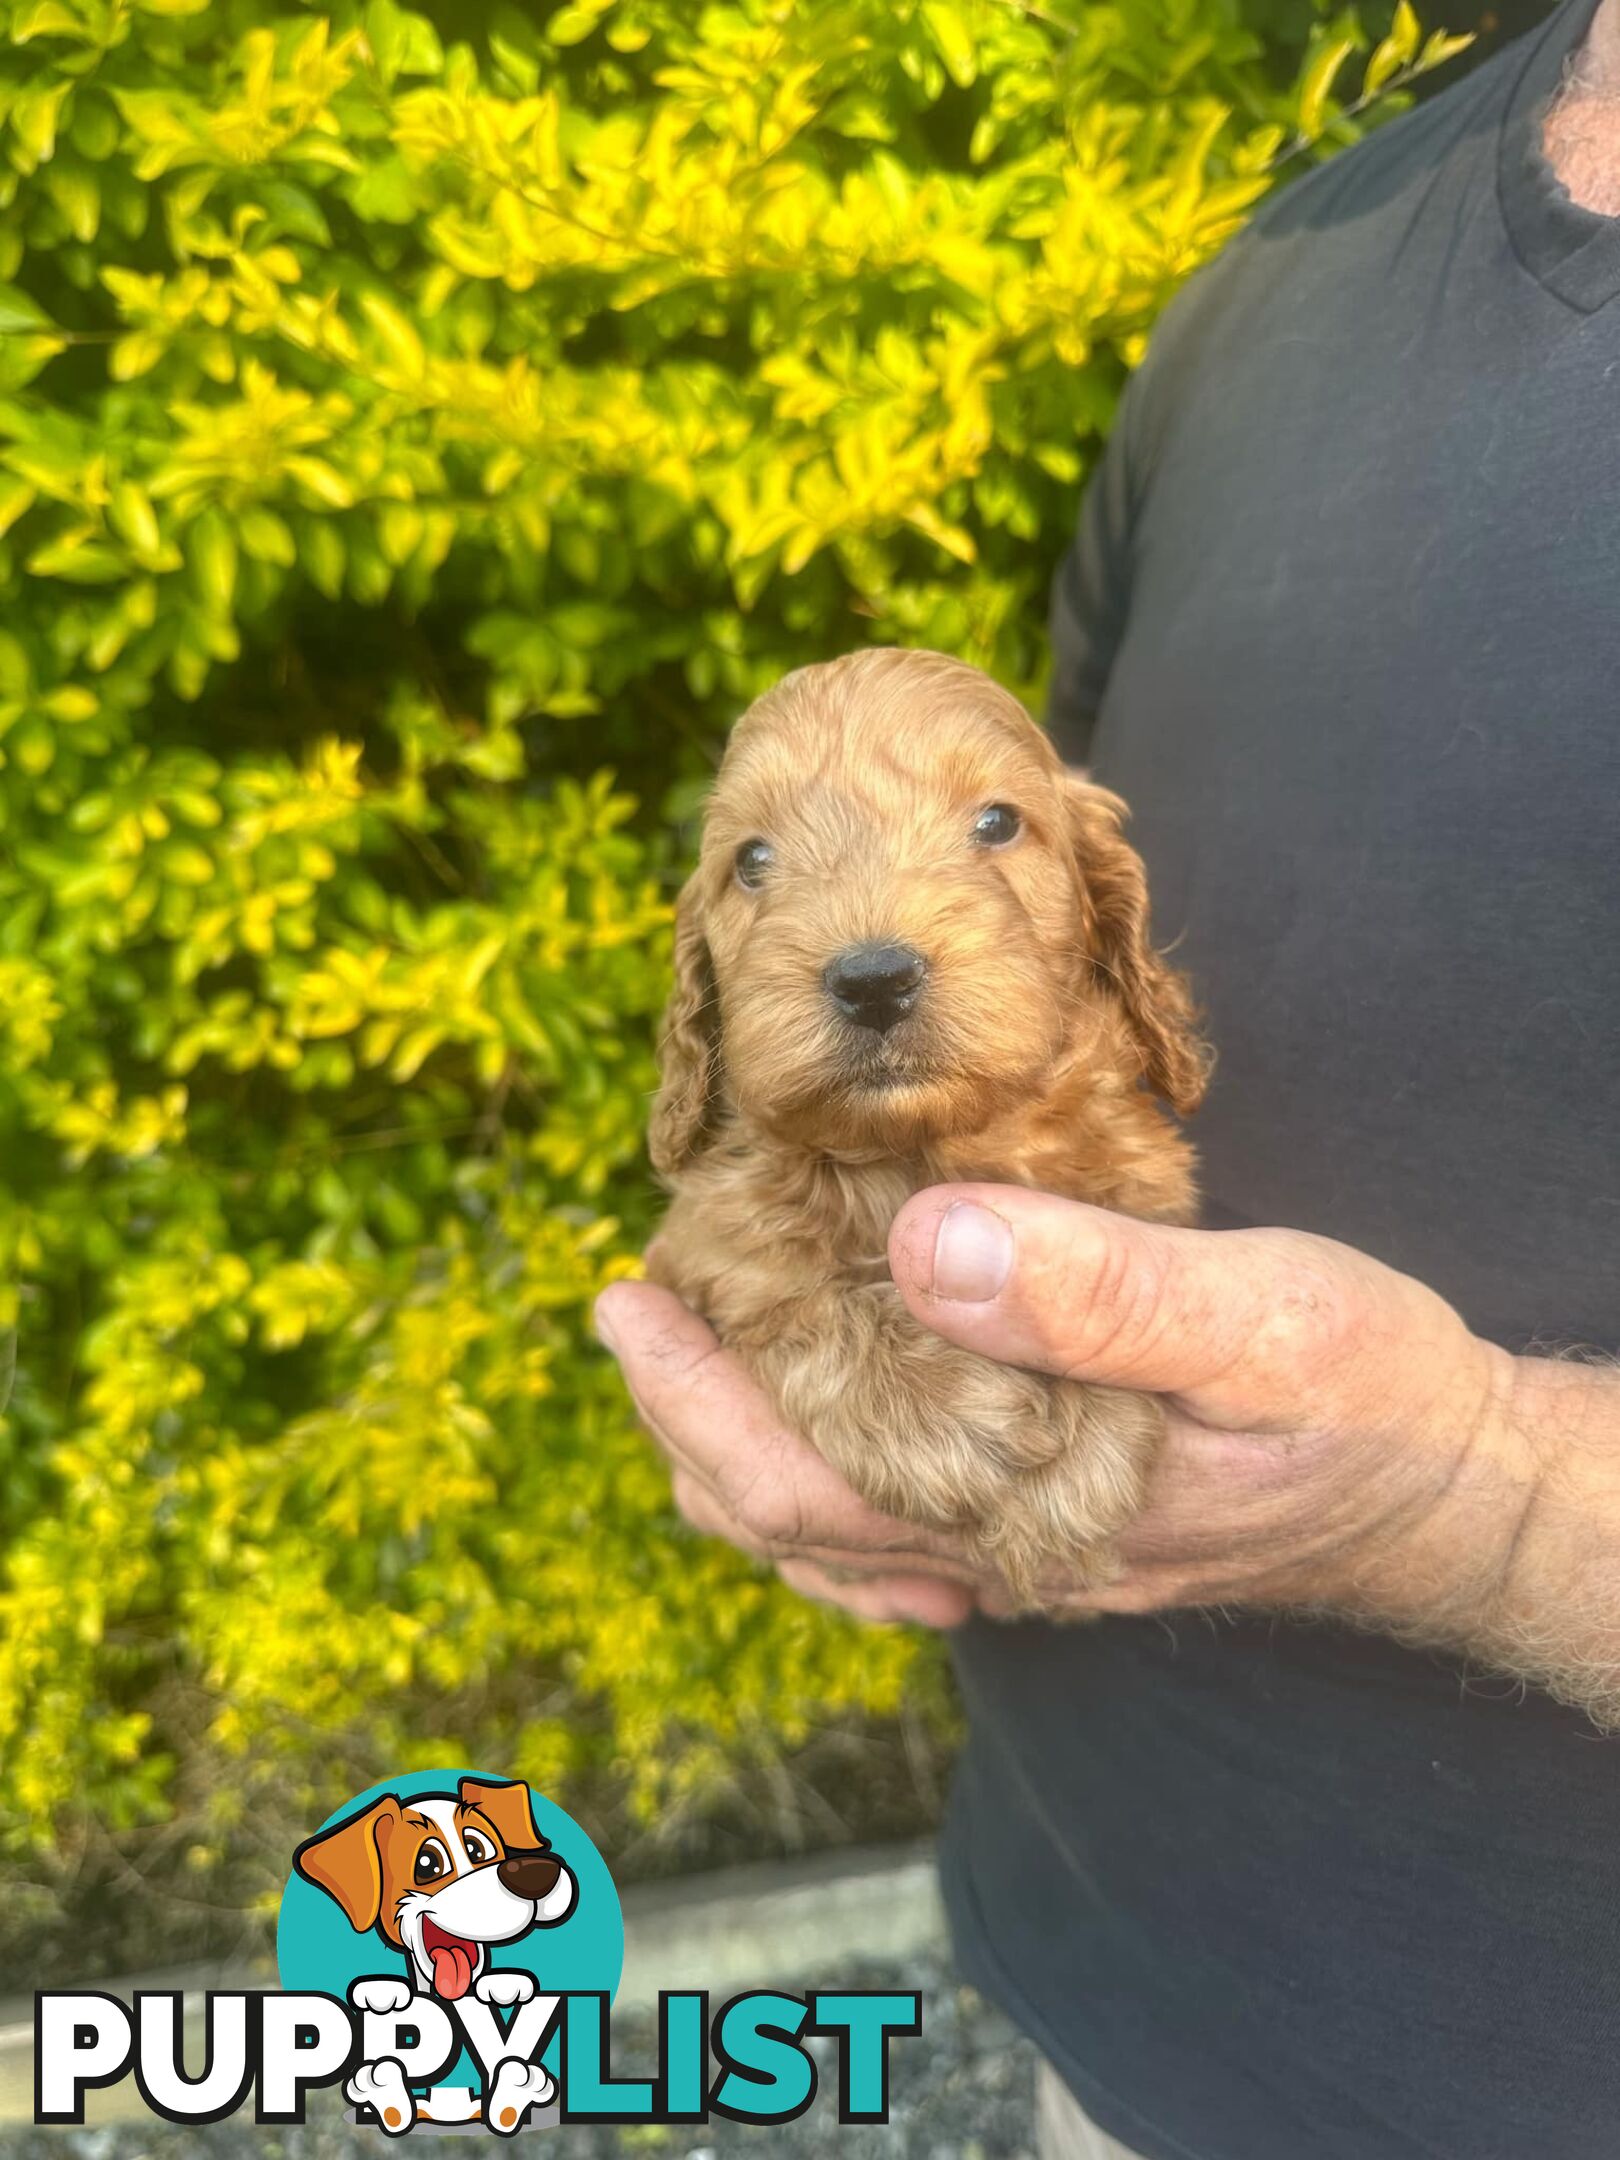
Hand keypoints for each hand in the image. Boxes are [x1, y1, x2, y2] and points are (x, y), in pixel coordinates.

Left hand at [595, 1190, 1535, 1629]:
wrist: (1448, 1487)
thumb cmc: (1365, 1400)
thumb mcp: (1259, 1321)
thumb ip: (1101, 1294)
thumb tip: (925, 1246)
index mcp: (1026, 1515)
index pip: (802, 1490)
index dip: (695, 1401)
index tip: (633, 1301)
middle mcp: (1002, 1556)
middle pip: (789, 1523)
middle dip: (688, 1417)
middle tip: (638, 1305)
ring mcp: (1022, 1552)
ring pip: (831, 1536)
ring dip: (741, 1447)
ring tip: (696, 1347)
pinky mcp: (1052, 1524)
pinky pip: (894, 1525)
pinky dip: (823, 1468)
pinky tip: (814, 1413)